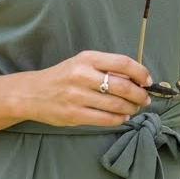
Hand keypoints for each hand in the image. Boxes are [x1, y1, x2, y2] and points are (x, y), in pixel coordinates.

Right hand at [23, 50, 152, 126]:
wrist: (32, 93)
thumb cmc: (63, 77)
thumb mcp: (82, 63)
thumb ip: (106, 68)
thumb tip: (137, 79)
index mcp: (87, 59)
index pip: (123, 62)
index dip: (140, 72)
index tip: (148, 80)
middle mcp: (82, 76)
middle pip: (122, 86)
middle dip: (139, 95)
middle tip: (145, 99)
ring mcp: (77, 96)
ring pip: (116, 105)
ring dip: (131, 108)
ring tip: (134, 108)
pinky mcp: (73, 115)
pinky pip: (105, 119)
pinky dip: (119, 119)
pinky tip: (122, 117)